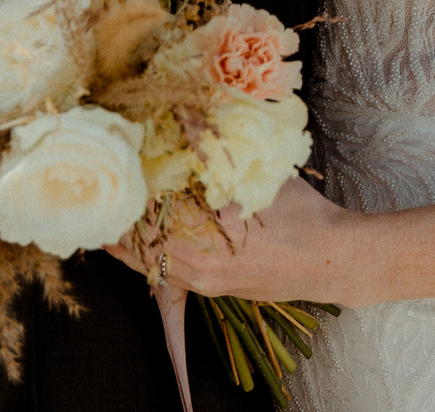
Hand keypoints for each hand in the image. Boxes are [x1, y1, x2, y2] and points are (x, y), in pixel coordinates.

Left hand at [106, 177, 364, 306]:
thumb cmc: (304, 217)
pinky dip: (149, 260)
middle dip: (121, 222)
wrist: (335, 262)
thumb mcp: (260, 181)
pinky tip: (138, 246)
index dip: (131, 195)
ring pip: (151, 266)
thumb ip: (223, 169)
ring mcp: (207, 283)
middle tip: (99, 199)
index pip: (152, 216)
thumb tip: (191, 144)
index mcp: (210, 235)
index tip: (117, 173)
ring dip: (130, 244)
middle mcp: (202, 265)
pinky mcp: (215, 290)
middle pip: (143, 245)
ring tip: (107, 223)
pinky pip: (170, 277)